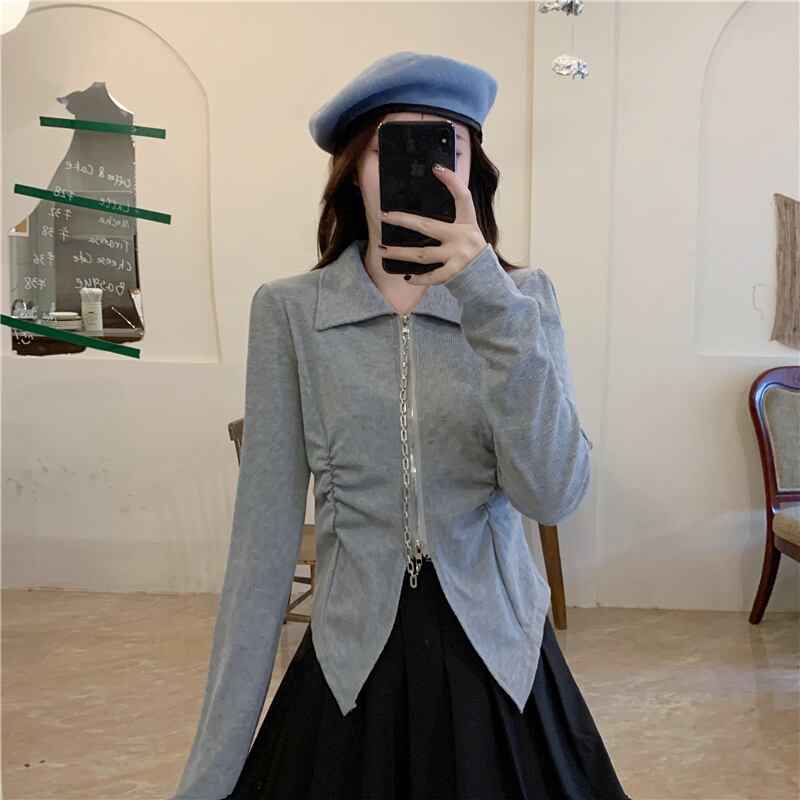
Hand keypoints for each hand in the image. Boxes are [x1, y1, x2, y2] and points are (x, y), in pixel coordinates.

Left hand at [379, 163, 488, 285]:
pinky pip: (432, 275)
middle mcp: (463, 236)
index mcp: (468, 222)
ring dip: (400, 252)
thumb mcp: (468, 232)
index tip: (437, 168)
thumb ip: (451, 224)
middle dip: (403, 220)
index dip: (452, 181)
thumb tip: (420, 218)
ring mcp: (459, 255)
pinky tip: (407, 277)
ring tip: (383, 250)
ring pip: (422, 253)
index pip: (463, 197)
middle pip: (427, 226)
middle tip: (383, 216)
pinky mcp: (455, 272)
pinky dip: (419, 278)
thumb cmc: (471, 254)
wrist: (487, 279)